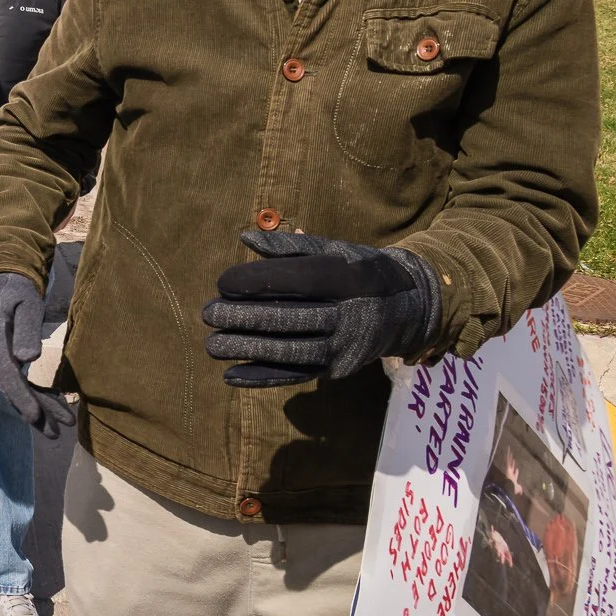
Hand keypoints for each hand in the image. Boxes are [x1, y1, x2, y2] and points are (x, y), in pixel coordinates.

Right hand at [0, 272, 73, 438]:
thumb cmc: (16, 292)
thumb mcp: (26, 303)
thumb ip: (26, 329)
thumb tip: (27, 358)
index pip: (6, 374)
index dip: (21, 396)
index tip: (35, 416)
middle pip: (12, 389)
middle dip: (35, 412)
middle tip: (58, 433)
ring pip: (17, 390)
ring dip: (40, 409)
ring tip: (64, 424)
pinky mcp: (2, 364)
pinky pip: (20, 384)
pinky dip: (38, 395)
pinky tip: (58, 403)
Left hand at [200, 230, 441, 387]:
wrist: (407, 308)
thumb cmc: (358, 271)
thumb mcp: (334, 250)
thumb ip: (290, 246)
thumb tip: (245, 238)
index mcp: (350, 278)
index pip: (299, 280)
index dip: (258, 281)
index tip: (222, 282)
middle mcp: (352, 314)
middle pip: (292, 318)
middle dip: (245, 317)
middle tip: (208, 313)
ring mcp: (346, 347)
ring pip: (292, 351)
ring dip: (248, 350)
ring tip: (212, 343)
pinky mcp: (339, 370)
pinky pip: (297, 375)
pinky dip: (263, 377)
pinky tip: (231, 375)